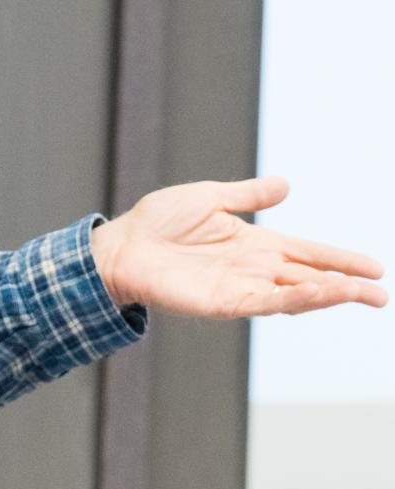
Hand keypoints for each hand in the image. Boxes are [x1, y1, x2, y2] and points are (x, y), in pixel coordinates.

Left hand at [89, 176, 386, 316]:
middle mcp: (253, 268)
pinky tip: (314, 294)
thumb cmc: (156, 222)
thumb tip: (286, 185)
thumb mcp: (210, 197)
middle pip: (310, 279)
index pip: (308, 253)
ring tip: (358, 294)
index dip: (339, 259)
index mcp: (255, 243)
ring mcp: (239, 287)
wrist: (120, 245)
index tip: (375, 267)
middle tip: (380, 295)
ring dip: (326, 295)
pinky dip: (291, 300)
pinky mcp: (221, 302)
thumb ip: (248, 195)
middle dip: (346, 287)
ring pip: (293, 295)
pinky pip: (263, 303)